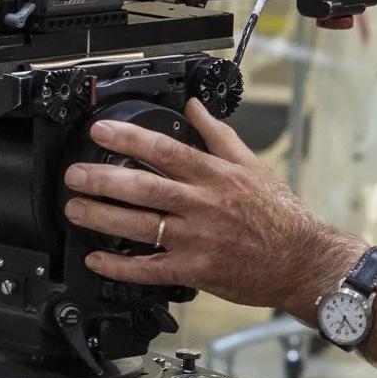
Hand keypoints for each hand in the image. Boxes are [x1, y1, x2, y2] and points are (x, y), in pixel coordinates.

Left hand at [63, 100, 361, 317]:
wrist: (301, 260)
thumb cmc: (280, 215)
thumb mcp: (252, 166)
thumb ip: (219, 135)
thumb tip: (195, 107)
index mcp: (216, 176)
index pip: (165, 150)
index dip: (129, 138)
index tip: (101, 131)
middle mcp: (202, 206)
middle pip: (143, 188)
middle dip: (103, 180)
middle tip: (75, 175)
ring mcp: (196, 240)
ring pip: (140, 226)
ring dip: (101, 218)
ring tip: (75, 210)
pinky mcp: (194, 271)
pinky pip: (149, 269)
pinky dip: (120, 266)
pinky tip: (97, 260)